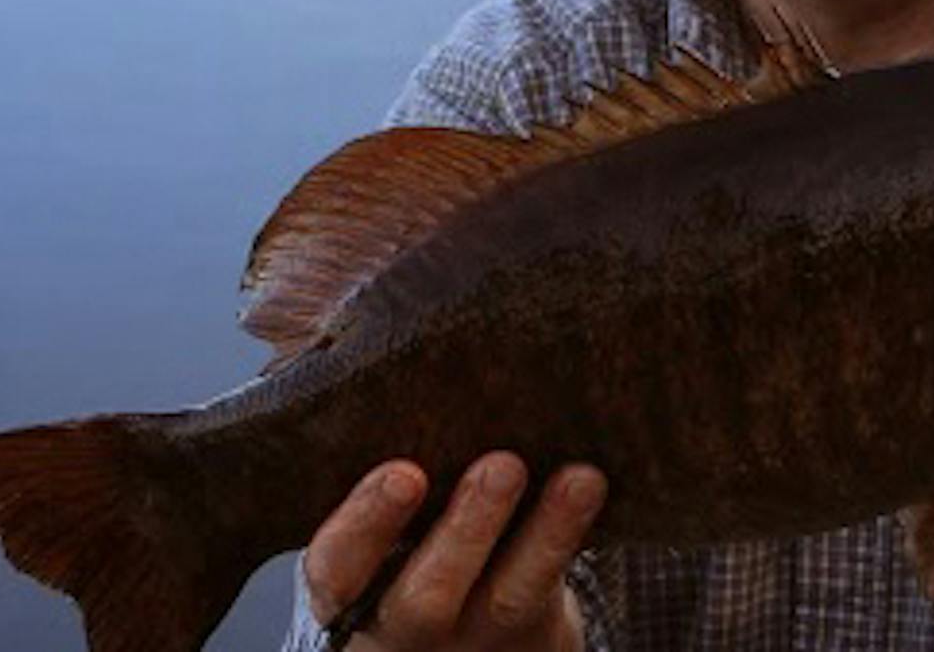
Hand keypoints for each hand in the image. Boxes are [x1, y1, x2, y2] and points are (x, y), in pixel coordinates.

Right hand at [304, 452, 606, 651]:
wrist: (457, 619)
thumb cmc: (393, 527)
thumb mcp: (364, 503)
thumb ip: (361, 437)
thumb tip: (355, 312)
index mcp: (346, 580)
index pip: (337, 565)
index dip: (364, 524)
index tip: (403, 472)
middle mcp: (402, 614)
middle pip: (425, 593)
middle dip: (463, 531)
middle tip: (500, 464)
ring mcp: (472, 627)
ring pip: (505, 595)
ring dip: (544, 534)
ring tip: (578, 477)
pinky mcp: (533, 623)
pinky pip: (556, 587)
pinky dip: (577, 537)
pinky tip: (596, 483)